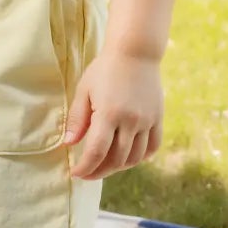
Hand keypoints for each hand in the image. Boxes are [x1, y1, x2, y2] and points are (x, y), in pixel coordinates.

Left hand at [63, 52, 162, 178]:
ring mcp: (147, 121)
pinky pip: (152, 147)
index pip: (96, 152)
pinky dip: (140, 158)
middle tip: (88, 172)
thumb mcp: (84, 90)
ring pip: (134, 157)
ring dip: (118, 167)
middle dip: (99, 171)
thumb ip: (77, 119)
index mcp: (109, 114)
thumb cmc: (104, 70)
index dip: (86, 167)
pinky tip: (127, 157)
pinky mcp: (158, 119)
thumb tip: (69, 143)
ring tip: (105, 166)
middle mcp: (130, 121)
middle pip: (116, 160)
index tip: (76, 174)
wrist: (135, 53)